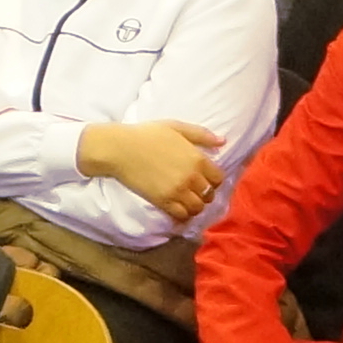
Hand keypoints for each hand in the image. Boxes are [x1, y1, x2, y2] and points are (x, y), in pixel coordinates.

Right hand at [76, 119, 231, 224]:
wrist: (119, 148)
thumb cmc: (146, 134)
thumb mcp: (175, 127)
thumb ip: (200, 135)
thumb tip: (222, 142)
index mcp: (197, 158)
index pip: (218, 178)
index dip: (213, 180)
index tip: (204, 179)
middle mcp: (191, 177)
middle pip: (209, 195)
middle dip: (204, 194)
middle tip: (194, 191)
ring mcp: (178, 191)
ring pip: (198, 208)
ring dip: (195, 206)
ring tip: (186, 201)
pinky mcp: (163, 201)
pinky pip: (182, 215)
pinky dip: (183, 214)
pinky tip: (178, 208)